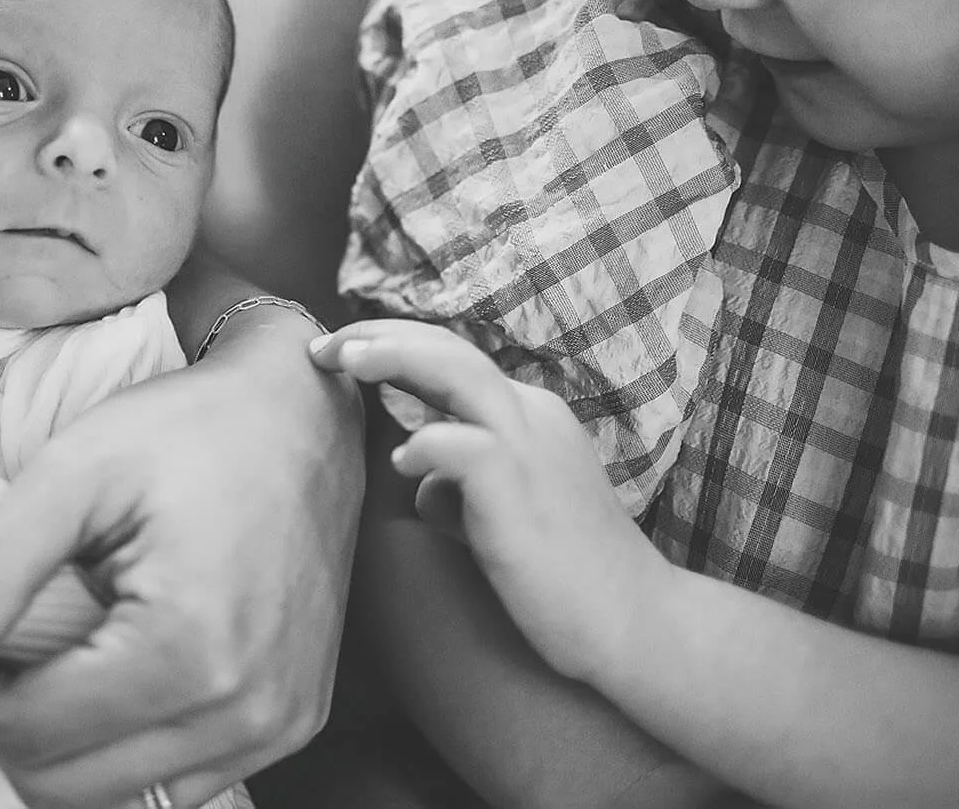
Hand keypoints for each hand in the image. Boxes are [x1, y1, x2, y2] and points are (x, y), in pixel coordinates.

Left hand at [0, 320, 362, 808]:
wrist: (302, 412)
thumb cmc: (191, 429)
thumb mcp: (72, 474)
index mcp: (188, 651)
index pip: (29, 730)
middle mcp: (244, 710)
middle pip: (67, 785)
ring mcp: (276, 726)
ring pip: (117, 796)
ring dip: (58, 747)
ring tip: (33, 666)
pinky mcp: (290, 723)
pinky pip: (177, 782)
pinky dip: (119, 749)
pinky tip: (99, 680)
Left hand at [310, 319, 668, 686]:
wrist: (635, 622)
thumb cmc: (566, 575)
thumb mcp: (506, 508)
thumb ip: (462, 479)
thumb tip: (414, 471)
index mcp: (531, 415)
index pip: (455, 357)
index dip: (397, 344)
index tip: (345, 350)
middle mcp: (532, 415)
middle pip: (447, 348)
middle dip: (380, 336)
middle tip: (323, 346)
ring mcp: (529, 446)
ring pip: (455, 371)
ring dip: (394, 357)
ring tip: (344, 360)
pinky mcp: (520, 486)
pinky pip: (462, 445)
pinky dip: (425, 445)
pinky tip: (402, 463)